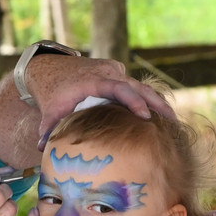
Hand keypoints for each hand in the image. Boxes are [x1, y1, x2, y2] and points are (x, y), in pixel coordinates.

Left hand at [26, 54, 175, 148]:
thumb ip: (48, 129)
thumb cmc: (50, 91)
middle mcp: (107, 72)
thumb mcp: (49, 110)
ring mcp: (114, 70)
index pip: (118, 88)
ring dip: (156, 102)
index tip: (145, 116)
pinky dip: (148, 98)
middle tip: (172, 122)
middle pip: (138, 86)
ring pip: (140, 85)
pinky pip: (135, 85)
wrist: (49, 67)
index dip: (133, 101)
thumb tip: (43, 149)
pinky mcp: (117, 73)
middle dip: (156, 103)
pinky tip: (158, 115)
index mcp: (93, 80)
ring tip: (172, 122)